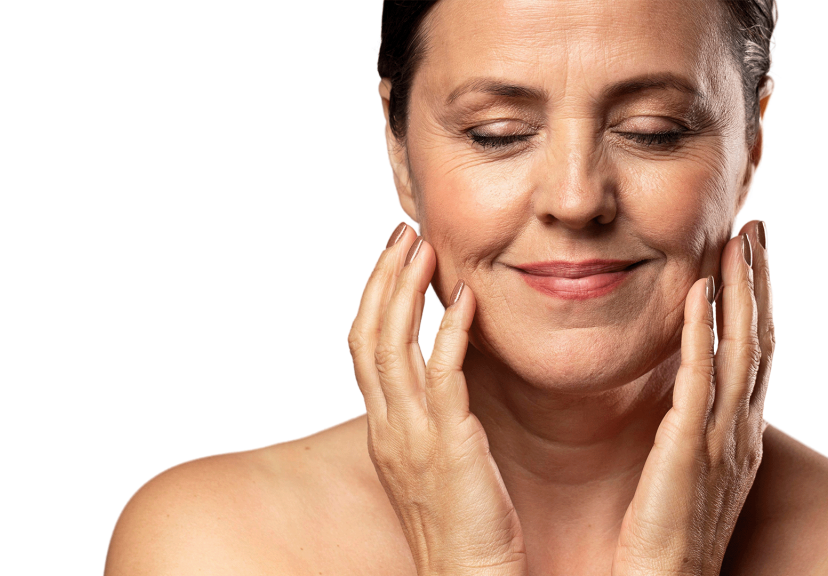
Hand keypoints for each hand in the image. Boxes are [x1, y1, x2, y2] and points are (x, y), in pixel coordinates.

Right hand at [348, 223, 527, 575]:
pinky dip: (450, 332)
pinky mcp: (448, 445)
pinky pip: (442, 376)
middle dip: (381, 279)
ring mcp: (411, 436)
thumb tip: (439, 385)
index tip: (392, 257)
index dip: (373, 297)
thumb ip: (429, 421)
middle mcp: (387, 426)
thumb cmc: (461, 528)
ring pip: (391, 347)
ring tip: (423, 247)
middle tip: (403, 233)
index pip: (363, 348)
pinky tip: (465, 299)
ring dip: (405, 291)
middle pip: (367, 336)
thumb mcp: (432, 465)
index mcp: (383, 428)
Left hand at [613, 220, 772, 574]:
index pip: (751, 355)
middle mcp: (739, 433)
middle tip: (754, 230)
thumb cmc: (666, 537)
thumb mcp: (686, 474)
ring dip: (741, 292)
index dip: (755, 302)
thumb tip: (680, 400)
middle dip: (758, 283)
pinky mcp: (690, 454)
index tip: (747, 255)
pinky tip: (698, 296)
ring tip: (738, 242)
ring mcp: (721, 442)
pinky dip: (701, 335)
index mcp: (736, 436)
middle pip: (757, 342)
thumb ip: (688, 432)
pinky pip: (699, 384)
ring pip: (738, 351)